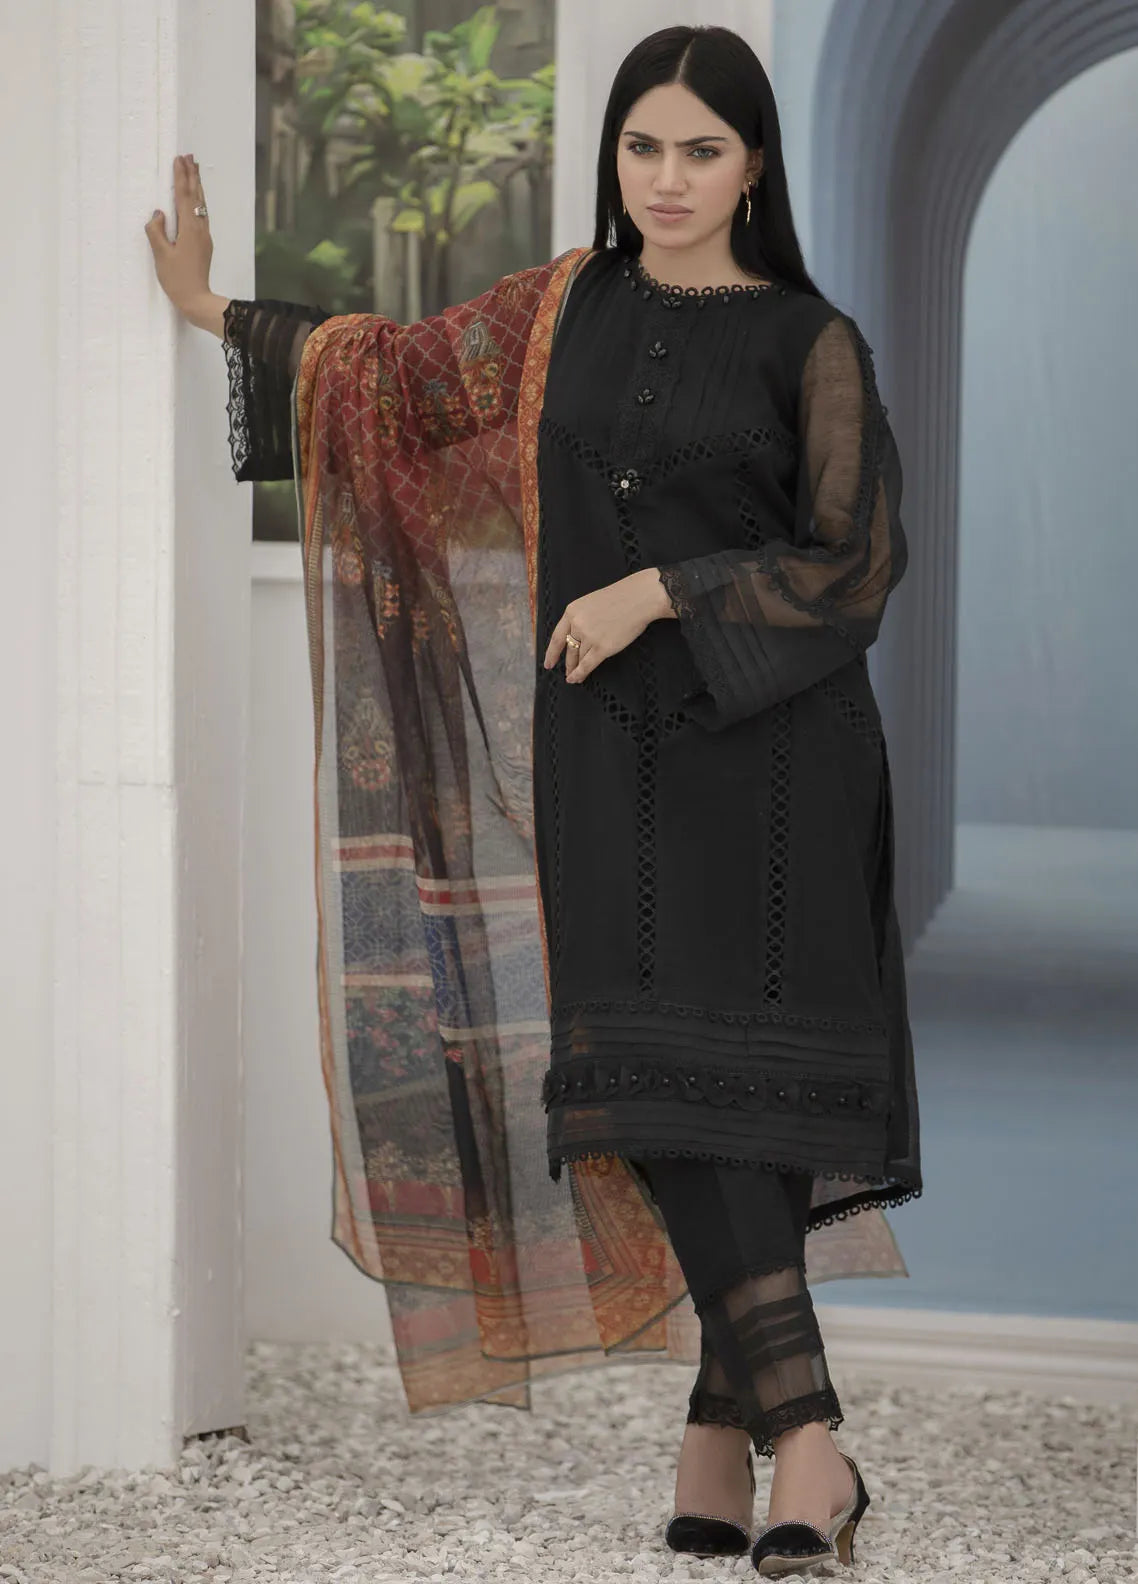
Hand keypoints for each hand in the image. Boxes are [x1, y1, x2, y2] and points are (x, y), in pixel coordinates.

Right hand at [144, 154, 214, 316]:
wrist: (197, 300)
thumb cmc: (177, 280)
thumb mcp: (161, 255)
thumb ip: (156, 231)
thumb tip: (158, 213)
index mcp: (189, 229)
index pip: (184, 196)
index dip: (181, 177)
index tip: (179, 159)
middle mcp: (200, 229)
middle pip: (196, 196)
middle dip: (193, 175)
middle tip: (190, 156)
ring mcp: (204, 236)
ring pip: (201, 205)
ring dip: (197, 186)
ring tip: (195, 170)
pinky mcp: (204, 244)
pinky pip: (201, 215)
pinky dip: (198, 201)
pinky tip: (196, 200)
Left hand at [543, 567, 674, 682]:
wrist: (639, 598)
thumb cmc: (621, 598)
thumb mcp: (591, 603)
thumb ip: (581, 618)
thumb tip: (576, 637)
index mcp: (572, 611)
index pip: (557, 637)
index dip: (551, 652)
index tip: (548, 662)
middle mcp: (577, 624)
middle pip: (568, 649)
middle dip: (567, 662)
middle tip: (566, 670)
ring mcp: (589, 637)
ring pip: (578, 657)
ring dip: (575, 668)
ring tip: (574, 676)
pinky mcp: (602, 648)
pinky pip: (587, 665)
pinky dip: (580, 674)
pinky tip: (576, 679)